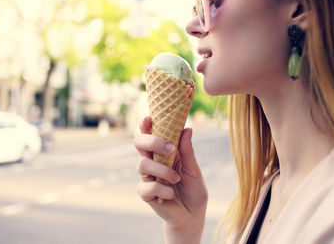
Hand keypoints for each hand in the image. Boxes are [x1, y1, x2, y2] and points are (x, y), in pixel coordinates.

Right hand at [133, 116, 207, 243]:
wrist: (193, 215)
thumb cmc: (194, 189)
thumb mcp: (194, 169)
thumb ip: (188, 151)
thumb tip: (187, 128)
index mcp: (163, 151)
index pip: (150, 134)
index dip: (146, 125)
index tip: (149, 118)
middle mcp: (153, 161)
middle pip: (139, 144)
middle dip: (151, 142)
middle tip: (169, 148)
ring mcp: (148, 177)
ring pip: (142, 164)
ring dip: (161, 170)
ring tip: (177, 179)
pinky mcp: (146, 193)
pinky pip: (146, 186)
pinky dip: (161, 188)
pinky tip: (171, 193)